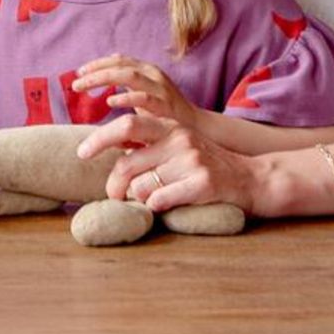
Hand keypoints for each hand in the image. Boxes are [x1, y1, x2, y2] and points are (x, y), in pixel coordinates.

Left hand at [74, 56, 199, 133]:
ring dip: (102, 78)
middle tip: (75, 81)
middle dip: (95, 70)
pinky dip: (126, 97)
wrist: (198, 130)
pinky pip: (144, 98)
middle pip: (120, 64)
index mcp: (148, 72)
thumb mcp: (145, 99)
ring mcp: (160, 89)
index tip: (79, 72)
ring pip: (129, 75)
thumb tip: (103, 93)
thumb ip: (128, 92)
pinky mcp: (166, 106)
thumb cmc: (167, 117)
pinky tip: (109, 101)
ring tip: (83, 86)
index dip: (98, 63)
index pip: (120, 60)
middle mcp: (153, 75)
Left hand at [78, 104, 259, 217]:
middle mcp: (179, 139)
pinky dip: (156, 208)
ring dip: (140, 200)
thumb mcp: (180, 147)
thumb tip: (112, 159)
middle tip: (112, 196)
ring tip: (154, 200)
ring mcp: (191, 160)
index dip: (99, 138)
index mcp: (170, 127)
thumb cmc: (207, 167)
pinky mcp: (202, 182)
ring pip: (141, 188)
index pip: (126, 125)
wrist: (252, 179)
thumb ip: (151, 148)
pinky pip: (160, 201)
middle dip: (112, 183)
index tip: (81, 153)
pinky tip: (167, 206)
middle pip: (127, 162)